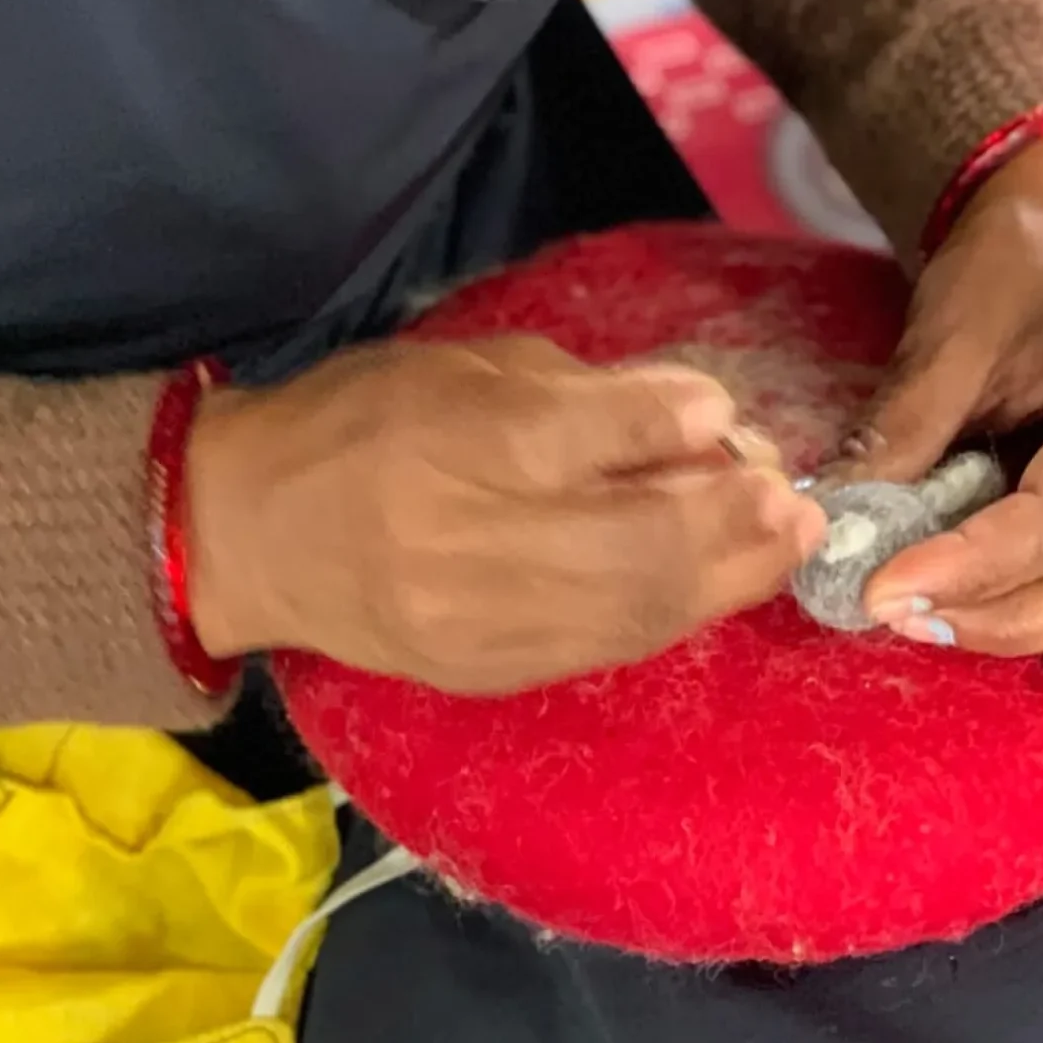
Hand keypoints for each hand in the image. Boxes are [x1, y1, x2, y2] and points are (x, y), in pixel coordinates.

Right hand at [184, 337, 825, 693]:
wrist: (249, 531)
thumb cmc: (360, 421)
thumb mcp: (459, 367)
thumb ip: (577, 391)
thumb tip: (696, 416)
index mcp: (450, 442)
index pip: (585, 437)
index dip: (670, 424)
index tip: (723, 410)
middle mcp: (464, 541)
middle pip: (631, 544)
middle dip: (730, 522)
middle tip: (793, 501)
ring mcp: (476, 623)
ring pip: (630, 611)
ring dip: (724, 579)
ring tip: (782, 543)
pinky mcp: (483, 674)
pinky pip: (602, 649)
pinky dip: (670, 614)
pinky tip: (711, 584)